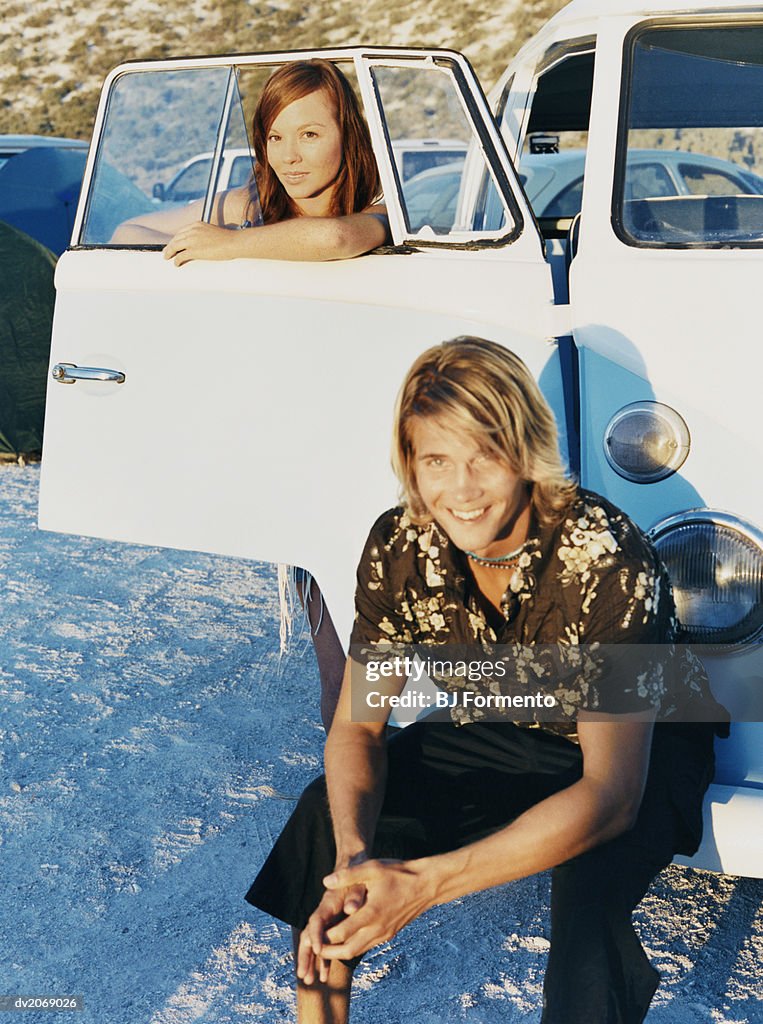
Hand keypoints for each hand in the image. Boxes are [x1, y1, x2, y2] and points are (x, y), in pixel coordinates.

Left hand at [163, 221, 238, 265]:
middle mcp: (192, 230)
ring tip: (167, 257)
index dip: (176, 239)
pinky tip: (176, 264)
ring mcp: (192, 240)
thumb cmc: (228, 239)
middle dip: (170, 245)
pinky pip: (180, 256)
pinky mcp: (194, 250)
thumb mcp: (213, 232)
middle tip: (167, 252)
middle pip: (176, 238)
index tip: (174, 244)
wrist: (233, 242)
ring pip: (175, 246)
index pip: (182, 232)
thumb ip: (204, 235)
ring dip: (169, 253)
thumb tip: (202, 243)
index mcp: (197, 224)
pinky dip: (177, 260)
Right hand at [297, 875, 367, 984]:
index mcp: (328, 902)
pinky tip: (324, 976)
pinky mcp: (333, 926)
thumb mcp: (360, 880)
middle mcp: (324, 913)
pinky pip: (326, 945)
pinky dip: (324, 959)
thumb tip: (351, 908)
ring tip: (309, 982)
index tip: (318, 950)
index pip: (317, 921)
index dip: (316, 935)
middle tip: (303, 975)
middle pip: (309, 936)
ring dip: (312, 962)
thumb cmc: (359, 873)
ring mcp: (328, 921)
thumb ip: (355, 894)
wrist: (356, 865)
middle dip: (306, 956)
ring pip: (315, 943)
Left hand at [318, 858, 432, 960]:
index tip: (310, 935)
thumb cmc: (398, 873)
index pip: (340, 933)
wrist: (426, 885)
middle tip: (313, 949)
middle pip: (347, 950)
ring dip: (340, 952)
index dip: (323, 937)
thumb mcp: (372, 868)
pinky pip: (367, 946)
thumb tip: (326, 881)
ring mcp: (384, 934)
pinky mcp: (389, 934)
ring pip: (357, 951)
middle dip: (328, 952)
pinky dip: (353, 947)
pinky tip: (345, 940)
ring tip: (325, 948)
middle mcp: (377, 928)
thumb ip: (348, 875)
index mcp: (371, 913)